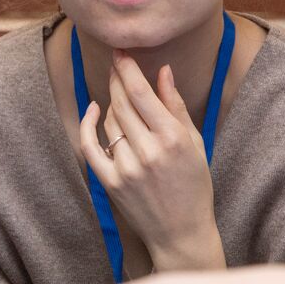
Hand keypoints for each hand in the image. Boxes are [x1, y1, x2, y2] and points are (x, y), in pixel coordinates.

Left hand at [79, 51, 221, 270]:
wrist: (181, 232)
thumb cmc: (194, 184)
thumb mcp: (195, 142)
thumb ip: (176, 105)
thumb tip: (163, 70)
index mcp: (173, 138)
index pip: (140, 92)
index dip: (127, 68)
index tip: (120, 51)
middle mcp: (148, 151)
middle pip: (121, 102)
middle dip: (116, 78)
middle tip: (116, 63)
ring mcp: (127, 167)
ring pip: (109, 121)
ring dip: (113, 104)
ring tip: (123, 99)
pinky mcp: (110, 182)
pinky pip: (90, 145)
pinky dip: (88, 124)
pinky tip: (94, 110)